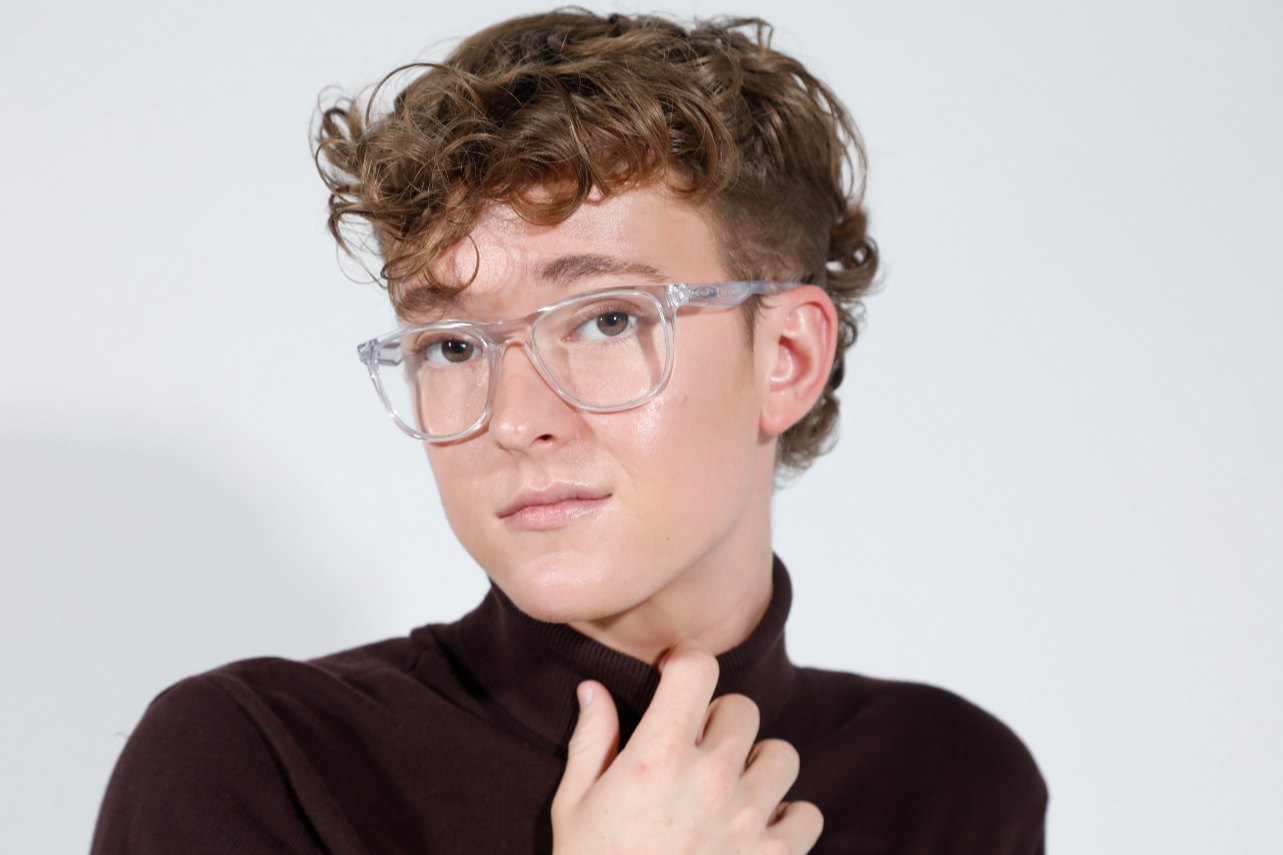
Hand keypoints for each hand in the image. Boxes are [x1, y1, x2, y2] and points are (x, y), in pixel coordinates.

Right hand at [551, 642, 822, 854]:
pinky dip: (788, 819)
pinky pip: (808, 813)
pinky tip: (753, 834)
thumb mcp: (574, 806)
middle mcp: (710, 778)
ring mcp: (748, 820)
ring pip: (781, 755)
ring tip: (729, 793)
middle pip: (743, 708)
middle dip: (719, 724)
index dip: (686, 666)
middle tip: (695, 755)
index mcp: (657, 755)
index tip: (676, 681)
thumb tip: (594, 689)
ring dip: (758, 767)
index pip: (698, 667)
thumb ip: (592, 741)